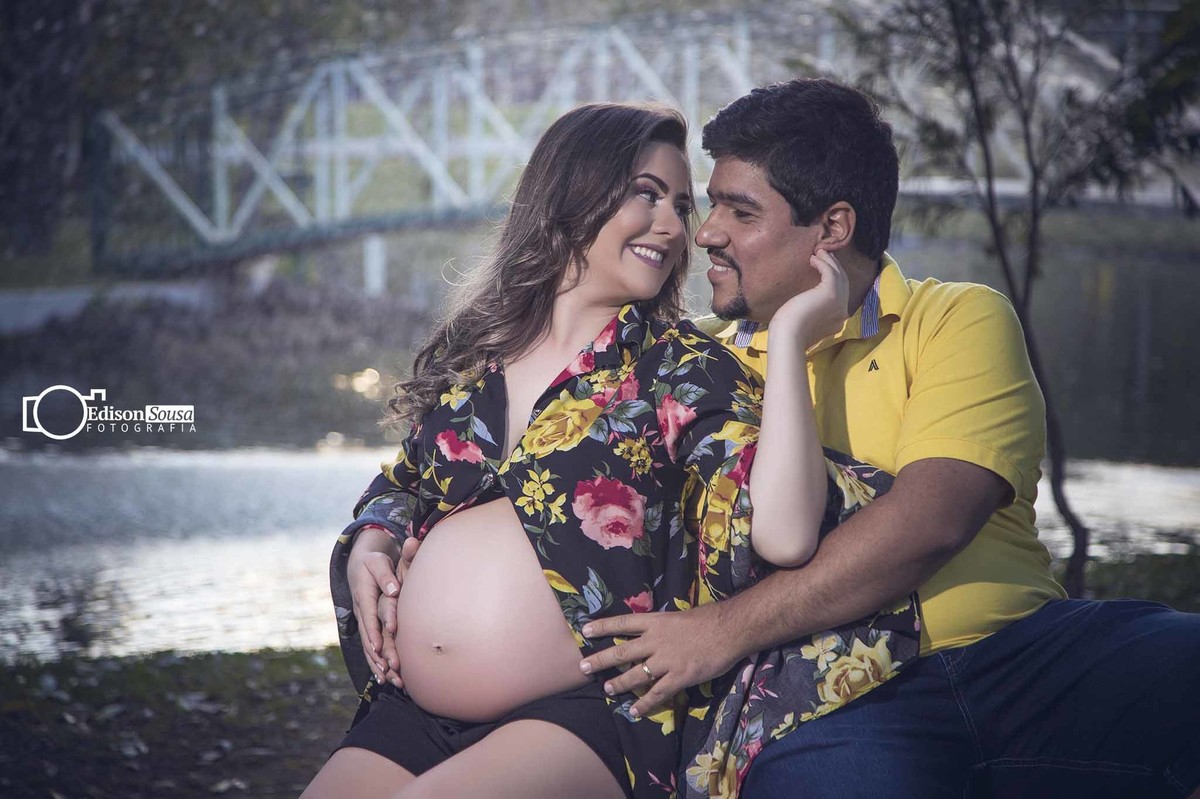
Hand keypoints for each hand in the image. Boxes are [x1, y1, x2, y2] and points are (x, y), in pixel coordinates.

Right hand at [348, 531, 419, 684]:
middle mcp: (361, 611)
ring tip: (387, 680)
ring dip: (376, 664)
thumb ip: (386, 576)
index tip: (378, 647)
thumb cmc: (373, 562)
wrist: (360, 565)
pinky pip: (370, 646)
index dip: (373, 632)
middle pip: (367, 636)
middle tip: (387, 670)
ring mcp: (362, 620)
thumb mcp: (378, 562)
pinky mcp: (367, 626)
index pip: (369, 617)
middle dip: (376, 655)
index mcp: (363, 596)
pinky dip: (376, 662)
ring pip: (367, 646)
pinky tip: (384, 678)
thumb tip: (395, 591)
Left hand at [577, 604, 744, 717]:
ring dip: (619, 684)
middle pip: (621, 651)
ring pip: (635, 675)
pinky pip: (657, 694)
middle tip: (583, 667)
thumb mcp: (678, 617)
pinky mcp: (679, 677)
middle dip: (600, 660)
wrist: (729, 629)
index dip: (602, 626)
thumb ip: (662, 627)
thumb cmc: (707, 620)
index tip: (584, 630)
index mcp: (655, 622)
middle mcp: (655, 641)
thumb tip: (651, 633)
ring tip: (607, 689)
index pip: (622, 623)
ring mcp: (666, 660)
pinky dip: (644, 704)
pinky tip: (634, 712)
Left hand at [773, 248, 849, 347]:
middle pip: (843, 282)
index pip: (842, 294)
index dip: (836, 278)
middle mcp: (843, 311)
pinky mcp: (831, 293)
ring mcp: (839, 302)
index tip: (828, 267)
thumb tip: (811, 299)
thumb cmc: (790, 331)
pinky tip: (813, 258)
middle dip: (835, 267)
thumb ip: (815, 311)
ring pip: (838, 275)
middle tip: (825, 255)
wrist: (789, 336)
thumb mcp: (807, 320)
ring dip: (829, 261)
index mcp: (839, 320)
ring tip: (819, 252)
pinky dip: (823, 263)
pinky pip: (830, 272)